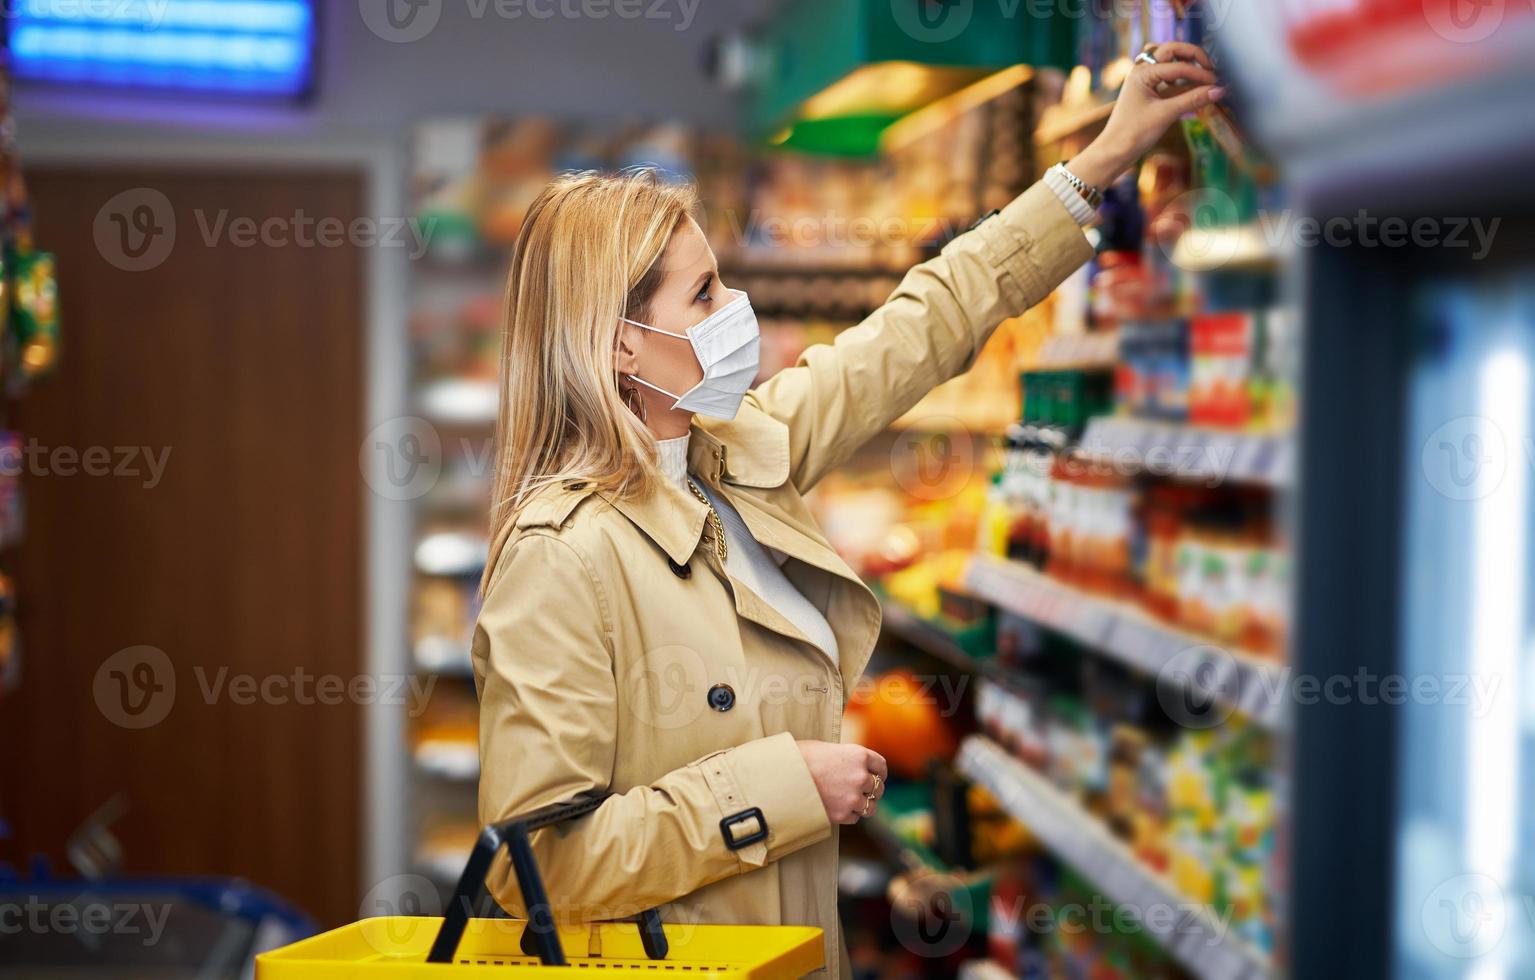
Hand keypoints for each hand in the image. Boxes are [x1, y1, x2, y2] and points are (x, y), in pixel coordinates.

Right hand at [797, 740, 886, 824]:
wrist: (784, 775)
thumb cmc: (801, 757)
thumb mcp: (827, 748)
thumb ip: (845, 756)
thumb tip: (850, 763)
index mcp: (858, 754)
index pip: (881, 765)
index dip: (879, 772)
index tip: (877, 776)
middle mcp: (860, 776)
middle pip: (879, 787)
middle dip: (873, 789)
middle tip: (864, 791)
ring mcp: (853, 797)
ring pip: (871, 806)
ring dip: (864, 805)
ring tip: (853, 803)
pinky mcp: (842, 814)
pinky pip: (855, 817)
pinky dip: (850, 814)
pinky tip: (839, 808)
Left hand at [1067, 41, 1224, 189]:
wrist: (1115, 151)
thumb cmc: (1133, 133)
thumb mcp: (1166, 115)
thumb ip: (1193, 100)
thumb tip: (1219, 90)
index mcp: (1142, 73)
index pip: (1178, 66)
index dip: (1200, 73)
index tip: (1216, 84)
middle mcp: (1141, 71)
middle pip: (1171, 50)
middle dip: (1192, 55)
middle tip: (1210, 68)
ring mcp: (1143, 79)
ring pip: (1166, 58)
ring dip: (1183, 61)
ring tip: (1200, 74)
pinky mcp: (1146, 90)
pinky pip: (1165, 74)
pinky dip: (1178, 76)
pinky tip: (1188, 87)